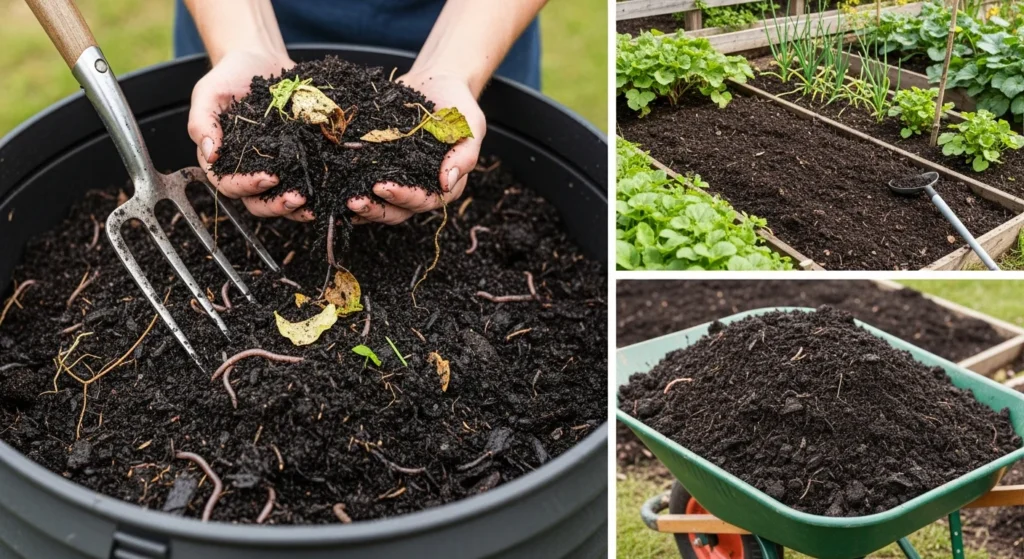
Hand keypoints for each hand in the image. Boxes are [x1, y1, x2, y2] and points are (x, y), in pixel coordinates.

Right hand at [188, 50, 313, 221]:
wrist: (260, 59)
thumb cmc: (229, 77)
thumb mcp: (208, 94)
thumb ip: (202, 123)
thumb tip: (210, 154)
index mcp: (225, 161)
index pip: (231, 185)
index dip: (248, 186)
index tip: (268, 177)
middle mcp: (250, 170)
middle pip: (259, 203)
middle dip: (277, 205)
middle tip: (296, 198)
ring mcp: (277, 167)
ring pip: (283, 199)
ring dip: (299, 208)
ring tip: (315, 202)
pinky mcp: (300, 159)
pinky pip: (308, 181)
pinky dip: (319, 191)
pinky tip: (334, 190)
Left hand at [348, 72, 485, 224]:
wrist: (434, 82)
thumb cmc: (457, 104)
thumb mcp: (470, 125)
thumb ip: (465, 154)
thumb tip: (447, 182)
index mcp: (445, 184)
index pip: (426, 200)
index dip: (404, 197)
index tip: (383, 187)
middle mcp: (420, 187)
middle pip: (400, 211)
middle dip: (377, 208)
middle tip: (354, 200)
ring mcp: (398, 179)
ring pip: (380, 205)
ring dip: (362, 207)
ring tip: (343, 199)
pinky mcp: (378, 167)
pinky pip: (363, 185)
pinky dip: (349, 190)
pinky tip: (333, 190)